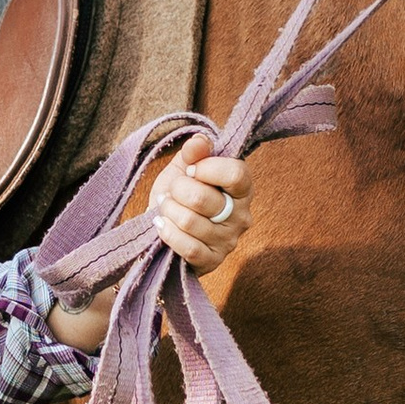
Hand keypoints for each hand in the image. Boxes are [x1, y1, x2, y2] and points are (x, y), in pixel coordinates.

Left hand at [149, 137, 252, 276]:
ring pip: (190, 221)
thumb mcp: (184, 168)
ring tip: (166, 207)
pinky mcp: (213, 261)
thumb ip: (194, 152)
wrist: (164, 226)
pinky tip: (162, 224)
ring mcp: (229, 241)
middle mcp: (242, 216)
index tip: (190, 171)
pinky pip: (187, 246)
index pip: (235, 173)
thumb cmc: (179, 194)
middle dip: (178, 190)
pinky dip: (168, 232)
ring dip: (169, 210)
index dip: (206, 168)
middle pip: (203, 198)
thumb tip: (199, 142)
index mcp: (243, 188)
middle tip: (172, 191)